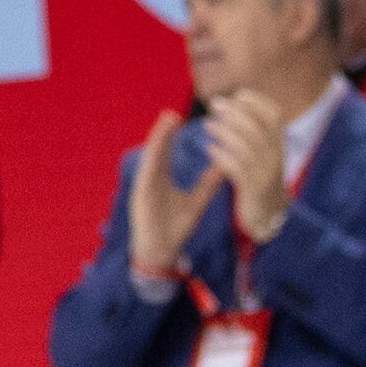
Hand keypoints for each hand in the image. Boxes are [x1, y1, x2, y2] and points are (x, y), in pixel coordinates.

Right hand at [127, 110, 211, 278]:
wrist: (160, 253)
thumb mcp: (195, 202)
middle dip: (163, 131)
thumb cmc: (174, 228)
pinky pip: (147, 175)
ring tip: (165, 122)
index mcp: (161, 178)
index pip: (166, 152)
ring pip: (151, 158)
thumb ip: (207, 184)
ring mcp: (145, 187)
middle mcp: (151, 179)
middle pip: (157, 150)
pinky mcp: (142, 196)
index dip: (171, 135)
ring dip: (157, 140)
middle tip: (171, 113)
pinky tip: (156, 148)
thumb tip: (223, 166)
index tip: (179, 117)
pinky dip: (151, 160)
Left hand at [202, 91, 291, 241]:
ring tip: (208, 125)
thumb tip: (232, 104)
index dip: (257, 102)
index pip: (275, 115)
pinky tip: (210, 149)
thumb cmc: (259, 177)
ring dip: (225, 132)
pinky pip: (237, 169)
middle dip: (235, 113)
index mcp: (279, 143)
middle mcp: (275, 156)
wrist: (268, 214)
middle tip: (214, 105)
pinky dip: (222, 156)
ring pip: (246, 147)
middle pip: (257, 128)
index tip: (238, 94)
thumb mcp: (263, 152)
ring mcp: (265, 173)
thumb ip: (253, 130)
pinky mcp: (253, 189)